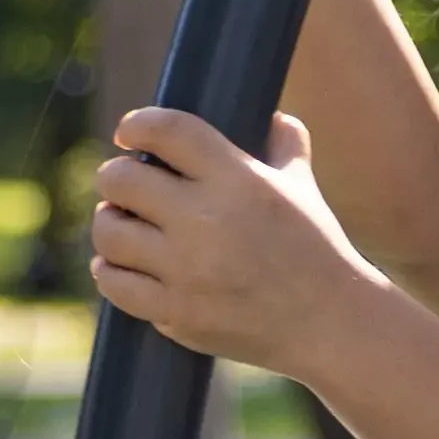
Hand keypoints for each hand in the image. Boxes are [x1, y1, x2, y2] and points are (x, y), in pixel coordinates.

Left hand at [89, 105, 383, 370]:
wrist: (330, 324)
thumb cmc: (317, 248)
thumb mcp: (304, 188)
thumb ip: (286, 144)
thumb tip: (272, 115)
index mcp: (237, 179)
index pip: (166, 130)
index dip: (137, 124)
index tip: (128, 134)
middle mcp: (206, 220)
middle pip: (122, 179)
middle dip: (116, 177)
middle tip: (123, 185)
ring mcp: (187, 270)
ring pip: (110, 232)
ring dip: (109, 222)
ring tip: (119, 222)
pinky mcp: (176, 313)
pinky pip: (115, 284)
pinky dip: (109, 270)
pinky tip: (117, 264)